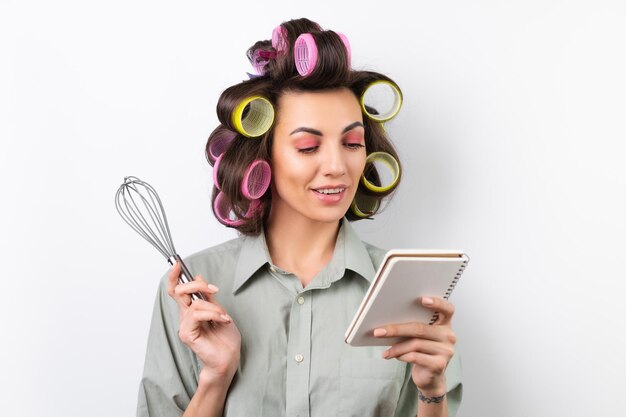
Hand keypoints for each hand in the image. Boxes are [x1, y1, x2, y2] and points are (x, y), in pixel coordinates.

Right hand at [167, 262, 241, 384]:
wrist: (229, 357)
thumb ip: (208, 296)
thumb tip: (198, 277)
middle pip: (178, 292)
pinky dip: (212, 314)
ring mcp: (185, 326)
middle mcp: (185, 316)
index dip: (175, 276)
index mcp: (191, 310)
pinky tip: (222, 320)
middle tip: (213, 289)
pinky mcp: (188, 334)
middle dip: (195, 285)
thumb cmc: (225, 338)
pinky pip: (197, 315)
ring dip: (213, 307)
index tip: (177, 264)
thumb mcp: (219, 310)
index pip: (176, 290)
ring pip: (194, 304)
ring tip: (224, 316)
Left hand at [374, 297, 455, 394]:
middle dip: (396, 329)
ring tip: (385, 352)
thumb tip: (387, 321)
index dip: (437, 303)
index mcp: (445, 324)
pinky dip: (402, 356)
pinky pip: (416, 357)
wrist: (430, 378)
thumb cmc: (422, 352)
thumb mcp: (420, 338)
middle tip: (378, 331)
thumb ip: (414, 327)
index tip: (422, 299)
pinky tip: (394, 357)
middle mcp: (449, 336)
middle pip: (420, 328)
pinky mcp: (439, 364)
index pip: (447, 309)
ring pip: (415, 344)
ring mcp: (446, 351)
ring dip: (396, 347)